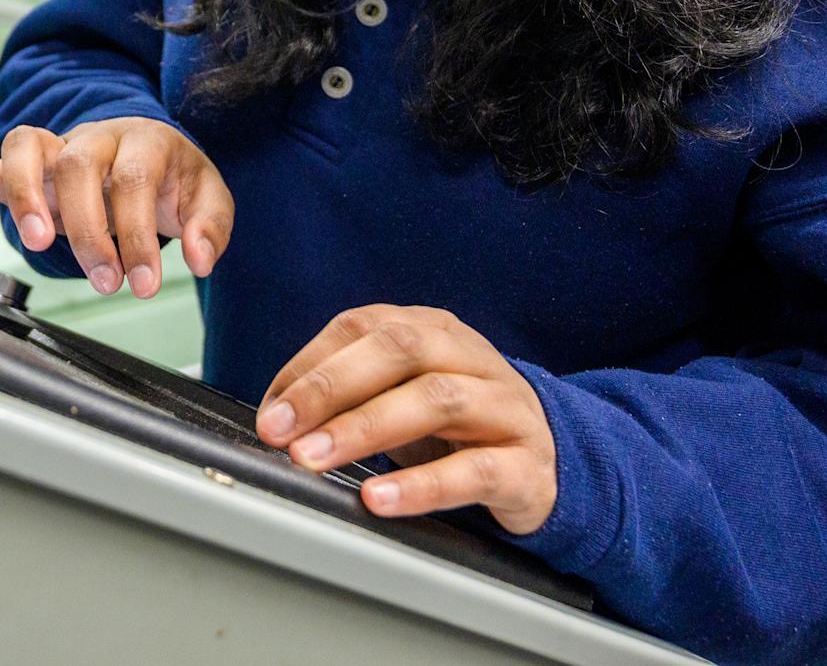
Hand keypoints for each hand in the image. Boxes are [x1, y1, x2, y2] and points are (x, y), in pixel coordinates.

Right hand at [0, 118, 232, 297]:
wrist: (150, 150)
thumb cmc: (171, 177)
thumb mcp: (206, 196)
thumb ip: (209, 226)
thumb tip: (199, 258)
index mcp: (141, 140)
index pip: (132, 182)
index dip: (137, 233)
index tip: (144, 283)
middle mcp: (93, 137)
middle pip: (78, 169)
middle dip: (89, 230)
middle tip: (107, 281)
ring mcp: (57, 148)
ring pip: (28, 151)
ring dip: (27, 197)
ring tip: (37, 242)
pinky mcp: (29, 167)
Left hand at [256, 305, 557, 535]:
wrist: (554, 465)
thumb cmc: (461, 428)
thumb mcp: (406, 396)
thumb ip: (352, 394)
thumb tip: (276, 416)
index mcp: (434, 330)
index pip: (363, 327)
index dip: (310, 365)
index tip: (272, 409)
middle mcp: (470, 357)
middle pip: (399, 351)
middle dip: (329, 388)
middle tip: (281, 431)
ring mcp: (504, 407)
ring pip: (435, 401)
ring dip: (364, 429)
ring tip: (315, 460)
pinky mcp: (526, 465)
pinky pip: (475, 470)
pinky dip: (422, 486)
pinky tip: (379, 499)